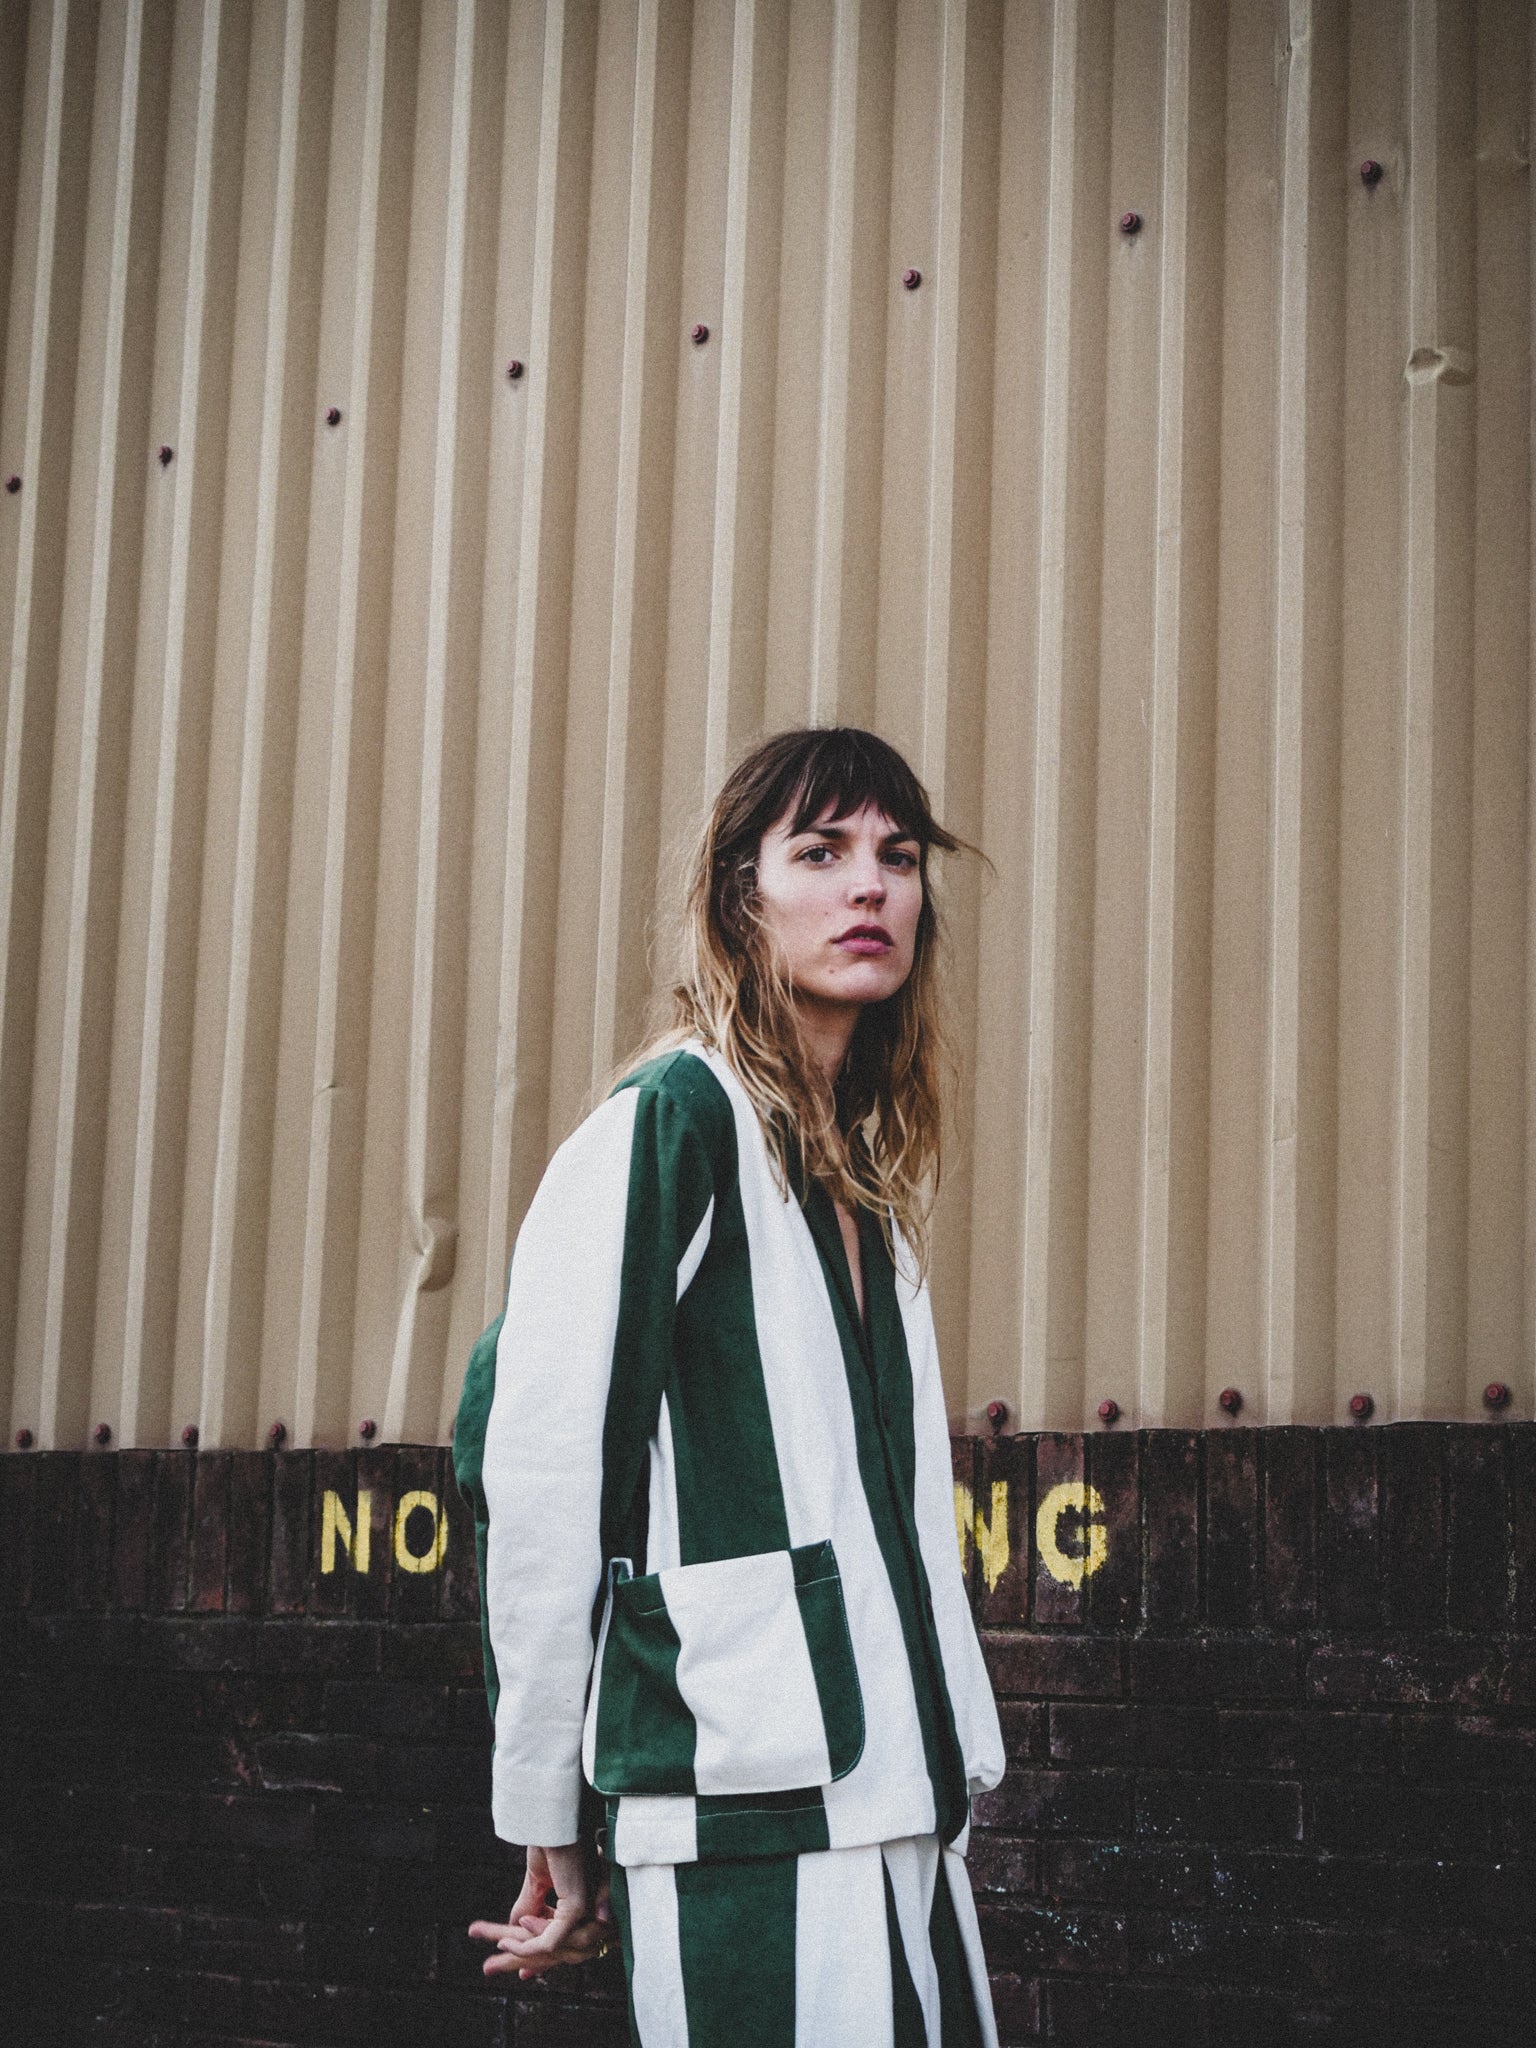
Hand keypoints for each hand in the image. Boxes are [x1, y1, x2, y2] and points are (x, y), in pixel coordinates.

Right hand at [469, 1844, 613, 1979]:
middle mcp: (588, 1910)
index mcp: (581, 1903)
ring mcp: (585, 1911)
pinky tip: (506, 1940)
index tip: (519, 1971)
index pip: (560, 1939)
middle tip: (499, 1969)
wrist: (552, 1821)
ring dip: (523, 1951)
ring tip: (500, 1946)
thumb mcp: (537, 1881)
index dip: (536, 1955)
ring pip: (552, 1948)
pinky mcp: (576, 1909)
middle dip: (527, 1961)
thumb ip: (530, 1905)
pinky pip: (549, 1941)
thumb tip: (515, 1927)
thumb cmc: (550, 1842)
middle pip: (557, 1948)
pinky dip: (527, 1945)